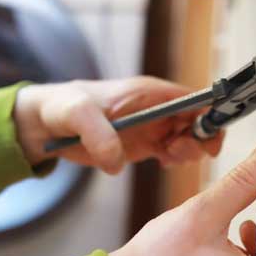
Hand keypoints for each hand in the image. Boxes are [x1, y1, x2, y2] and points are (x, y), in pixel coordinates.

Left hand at [13, 76, 224, 173]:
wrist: (45, 123)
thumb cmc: (62, 107)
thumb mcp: (76, 114)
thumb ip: (98, 134)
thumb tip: (116, 161)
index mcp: (149, 92)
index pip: (195, 99)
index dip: (210, 115)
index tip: (207, 138)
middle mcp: (157, 108)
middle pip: (200, 121)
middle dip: (200, 139)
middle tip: (176, 152)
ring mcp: (152, 127)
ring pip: (190, 139)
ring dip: (187, 152)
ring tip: (166, 158)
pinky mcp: (144, 144)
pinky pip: (173, 152)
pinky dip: (175, 160)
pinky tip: (161, 163)